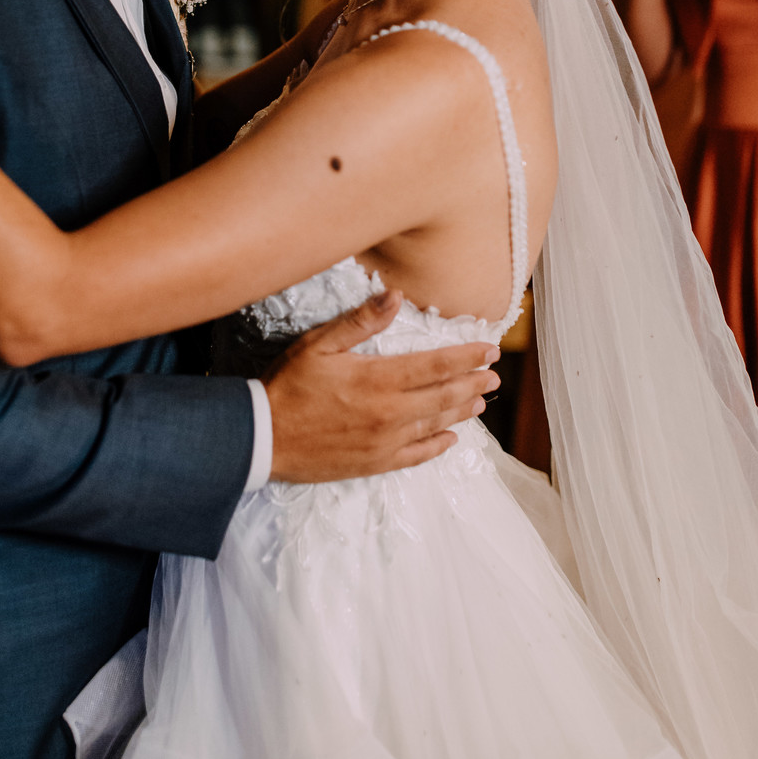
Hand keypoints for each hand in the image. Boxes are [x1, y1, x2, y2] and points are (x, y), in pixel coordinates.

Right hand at [264, 290, 498, 482]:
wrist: (263, 437)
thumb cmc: (289, 386)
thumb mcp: (319, 344)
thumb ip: (360, 321)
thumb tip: (395, 296)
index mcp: (379, 378)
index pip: (437, 365)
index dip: (468, 357)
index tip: (490, 350)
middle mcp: (390, 412)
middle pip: (445, 395)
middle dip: (474, 383)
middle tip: (494, 375)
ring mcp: (385, 441)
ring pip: (436, 424)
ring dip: (462, 411)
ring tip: (479, 401)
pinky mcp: (376, 462)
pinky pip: (417, 455)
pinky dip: (438, 445)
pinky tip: (451, 438)